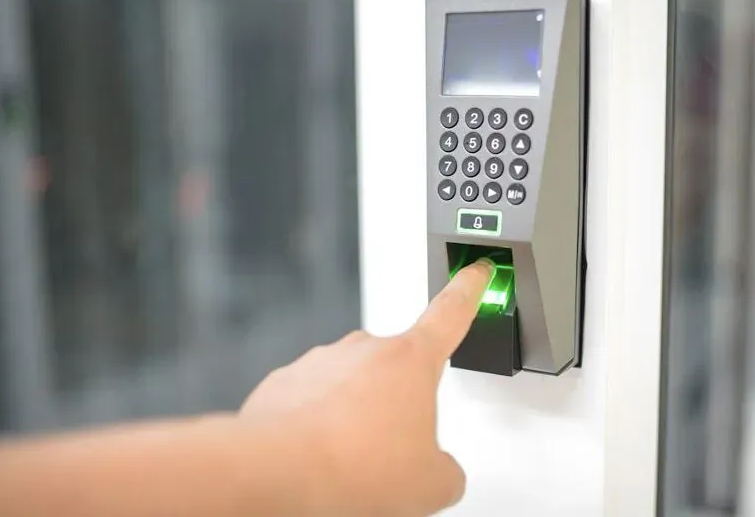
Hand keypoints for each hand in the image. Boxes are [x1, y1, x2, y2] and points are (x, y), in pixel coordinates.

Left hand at [239, 258, 493, 516]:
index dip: (467, 290)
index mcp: (410, 361)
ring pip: (349, 389)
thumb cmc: (352, 467)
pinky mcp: (284, 384)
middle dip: (396, 405)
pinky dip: (315, 429)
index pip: (451, 313)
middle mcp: (364, 351)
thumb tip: (438, 473)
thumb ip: (446, 469)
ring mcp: (320, 363)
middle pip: (395, 370)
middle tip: (390, 450)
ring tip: (349, 463)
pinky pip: (309, 403)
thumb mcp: (431, 483)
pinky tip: (316, 460)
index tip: (475, 272)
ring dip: (353, 419)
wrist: (279, 473)